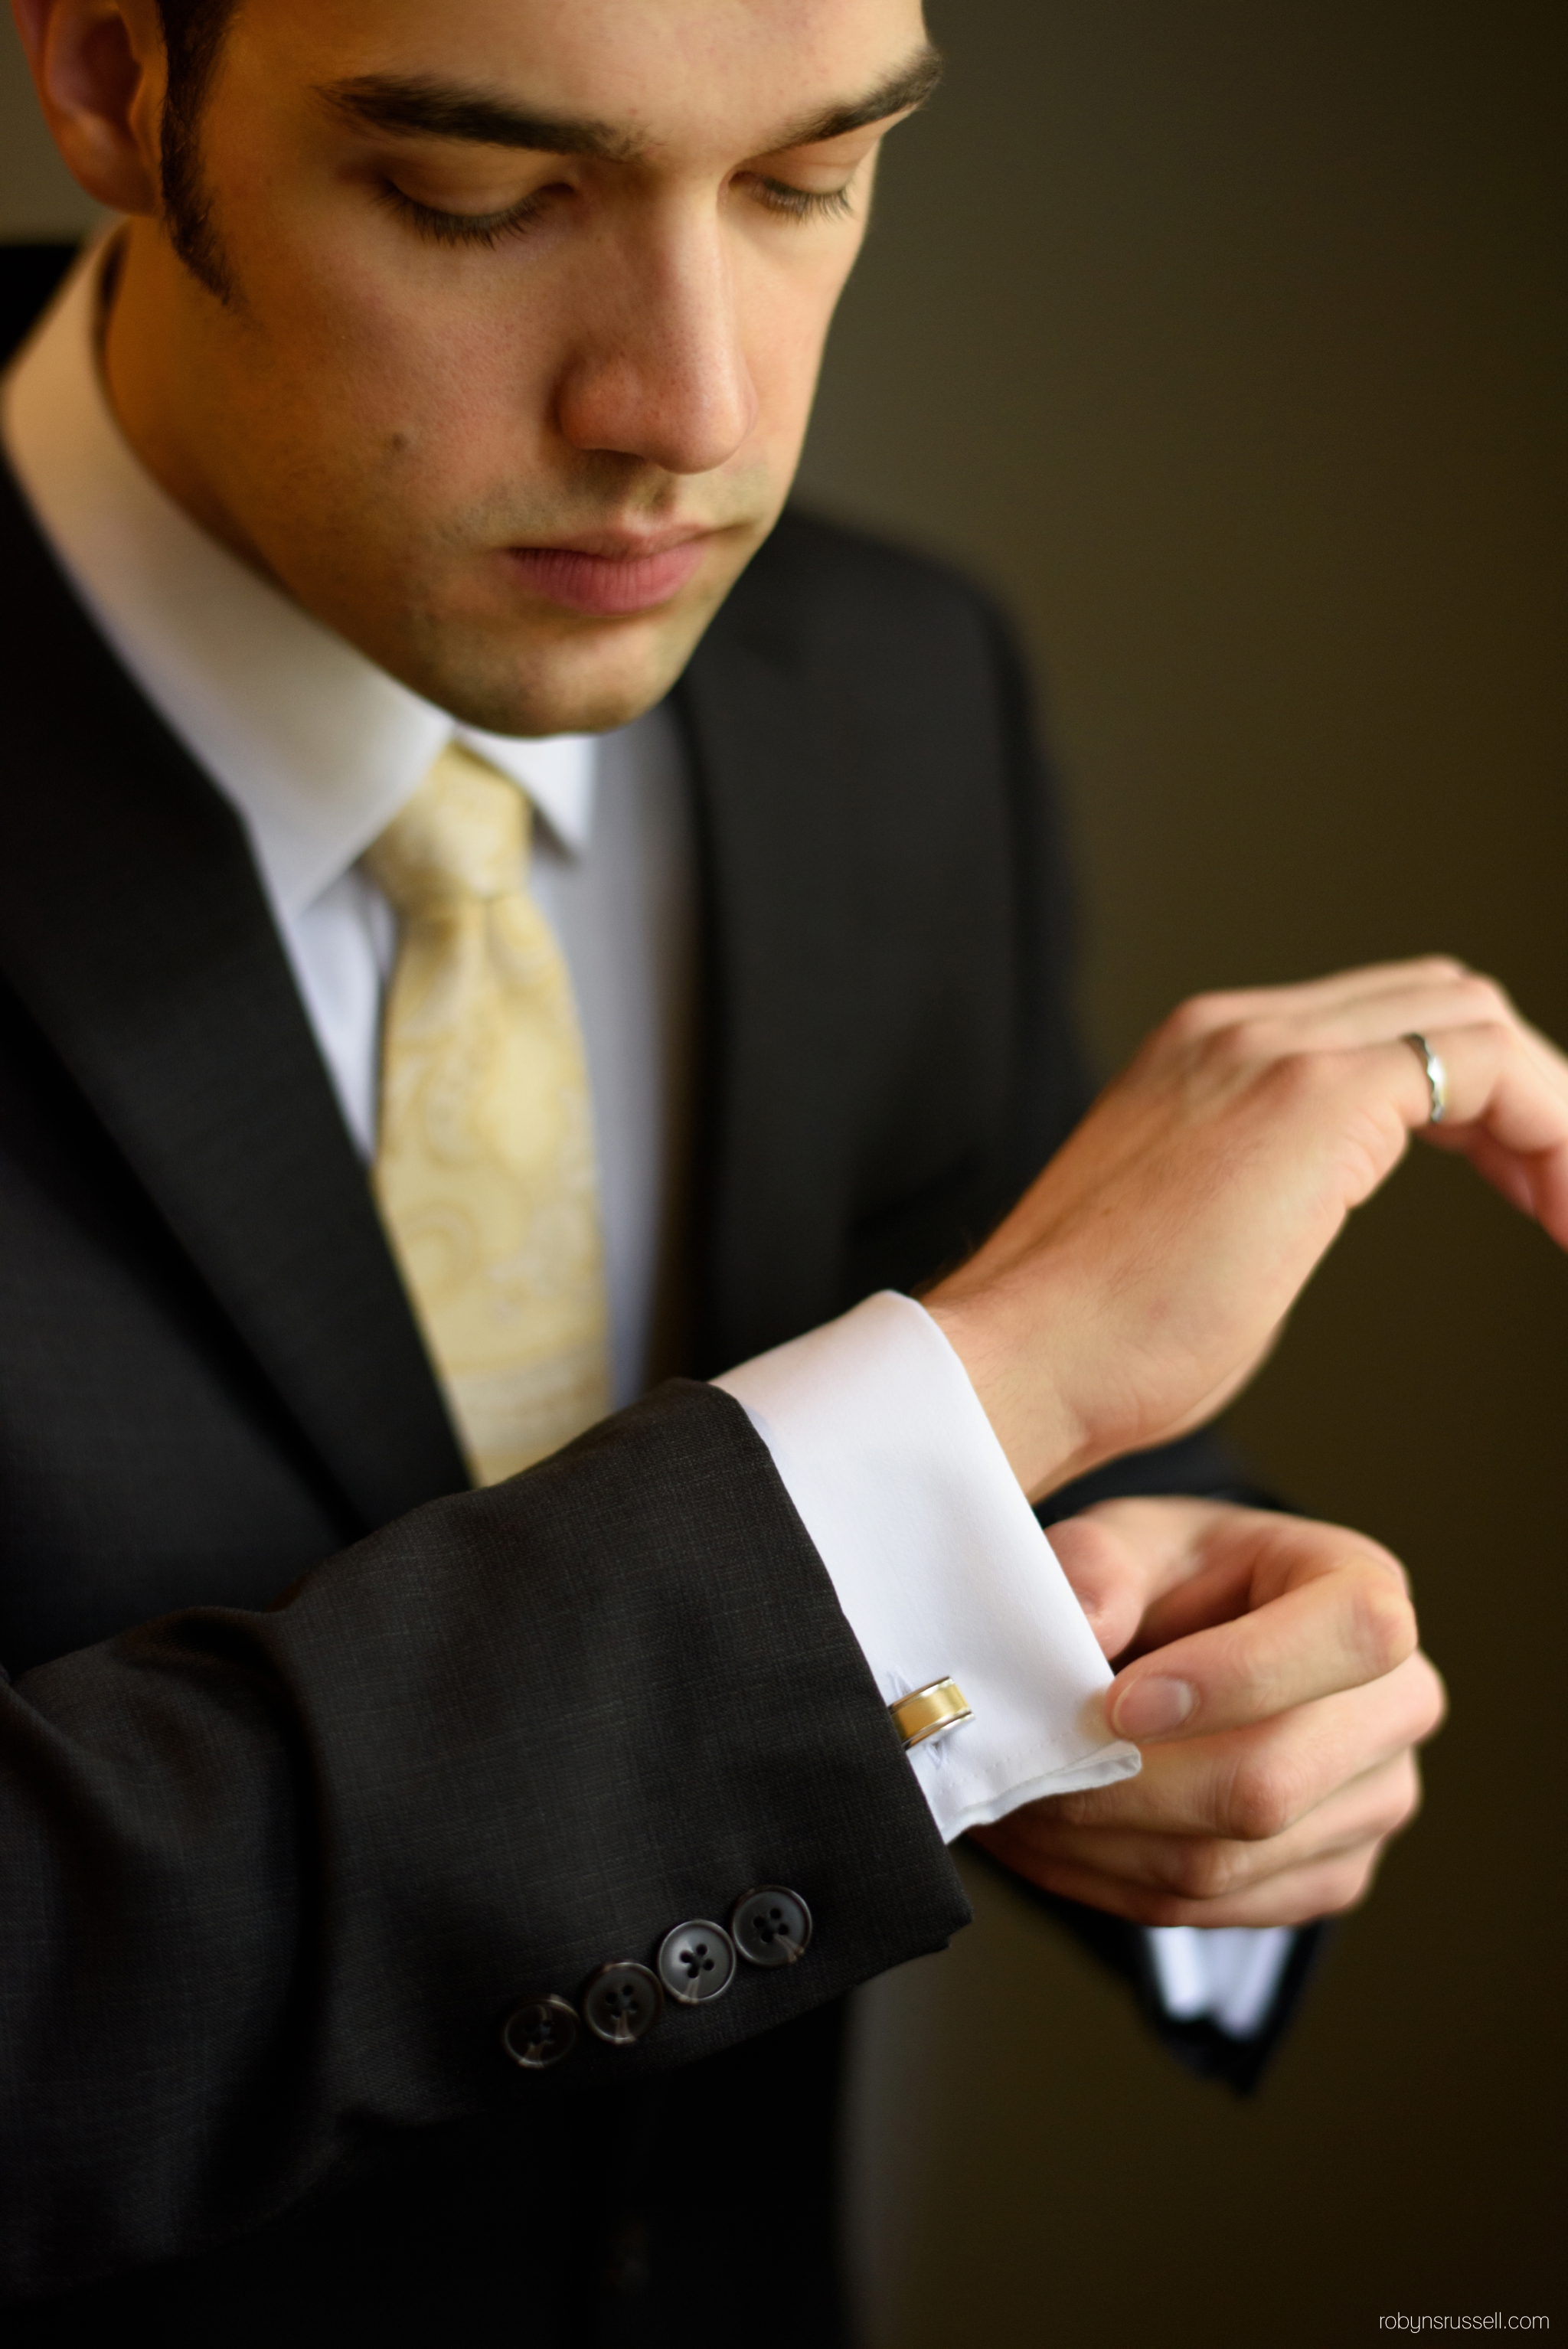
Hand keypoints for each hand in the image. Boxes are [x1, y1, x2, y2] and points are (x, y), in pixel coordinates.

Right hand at [927, 958, 1567, 1498]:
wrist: (1012, 1364)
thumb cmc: (1087, 1348)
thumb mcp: (1191, 1241)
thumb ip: (1257, 1196)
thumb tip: (1302, 1216)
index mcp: (1201, 1055)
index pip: (1382, 1025)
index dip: (1478, 1105)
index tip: (1525, 1194)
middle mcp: (1235, 1028)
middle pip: (1440, 1001)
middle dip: (1527, 1099)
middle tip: (1561, 1204)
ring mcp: (1268, 1049)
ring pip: (1473, 1019)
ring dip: (1550, 1115)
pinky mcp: (1310, 1096)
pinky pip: (1485, 1067)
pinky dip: (1552, 1129)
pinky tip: (1562, 1213)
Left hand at [971, 1497, 1446, 1927]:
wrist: (1190, 1638)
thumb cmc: (1169, 1576)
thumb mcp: (1127, 1536)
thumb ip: (1098, 1563)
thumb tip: (1082, 1624)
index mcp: (1365, 1586)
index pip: (1352, 1635)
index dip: (1234, 1677)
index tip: (1118, 1702)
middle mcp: (1398, 1703)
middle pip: (1269, 1783)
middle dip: (1123, 1785)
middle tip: (1027, 1765)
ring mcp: (1375, 1802)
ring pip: (1225, 1863)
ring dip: (1097, 1842)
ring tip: (1019, 1800)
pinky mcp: (1331, 1876)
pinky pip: (1208, 1911)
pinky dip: (1108, 1881)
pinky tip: (1054, 1836)